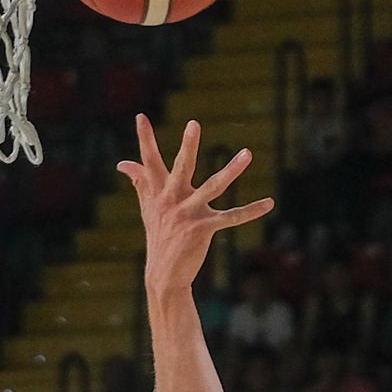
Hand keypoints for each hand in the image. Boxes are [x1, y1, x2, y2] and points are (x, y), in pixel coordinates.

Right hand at [119, 117, 272, 291]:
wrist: (164, 275)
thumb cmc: (158, 237)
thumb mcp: (147, 207)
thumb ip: (140, 182)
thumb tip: (123, 163)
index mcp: (160, 192)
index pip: (149, 162)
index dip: (145, 139)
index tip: (140, 117)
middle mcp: (173, 200)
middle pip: (182, 167)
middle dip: (187, 146)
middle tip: (194, 124)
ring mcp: (189, 214)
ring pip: (214, 186)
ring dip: (232, 170)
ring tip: (247, 154)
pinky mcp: (203, 229)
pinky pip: (232, 218)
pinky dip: (251, 211)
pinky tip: (269, 204)